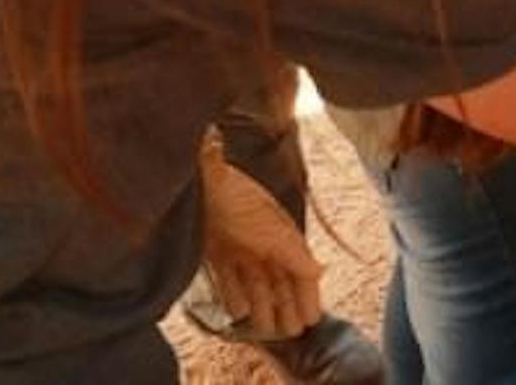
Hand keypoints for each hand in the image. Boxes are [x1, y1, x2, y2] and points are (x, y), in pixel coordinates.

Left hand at [200, 144, 322, 340]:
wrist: (196, 184)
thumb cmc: (238, 200)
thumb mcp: (272, 230)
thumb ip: (294, 253)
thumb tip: (319, 271)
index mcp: (282, 236)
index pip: (300, 272)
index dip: (307, 295)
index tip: (312, 318)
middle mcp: (263, 243)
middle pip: (279, 280)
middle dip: (287, 305)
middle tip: (293, 331)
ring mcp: (239, 247)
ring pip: (255, 283)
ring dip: (263, 305)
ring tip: (266, 329)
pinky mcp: (215, 251)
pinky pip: (229, 279)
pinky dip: (234, 295)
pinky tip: (238, 311)